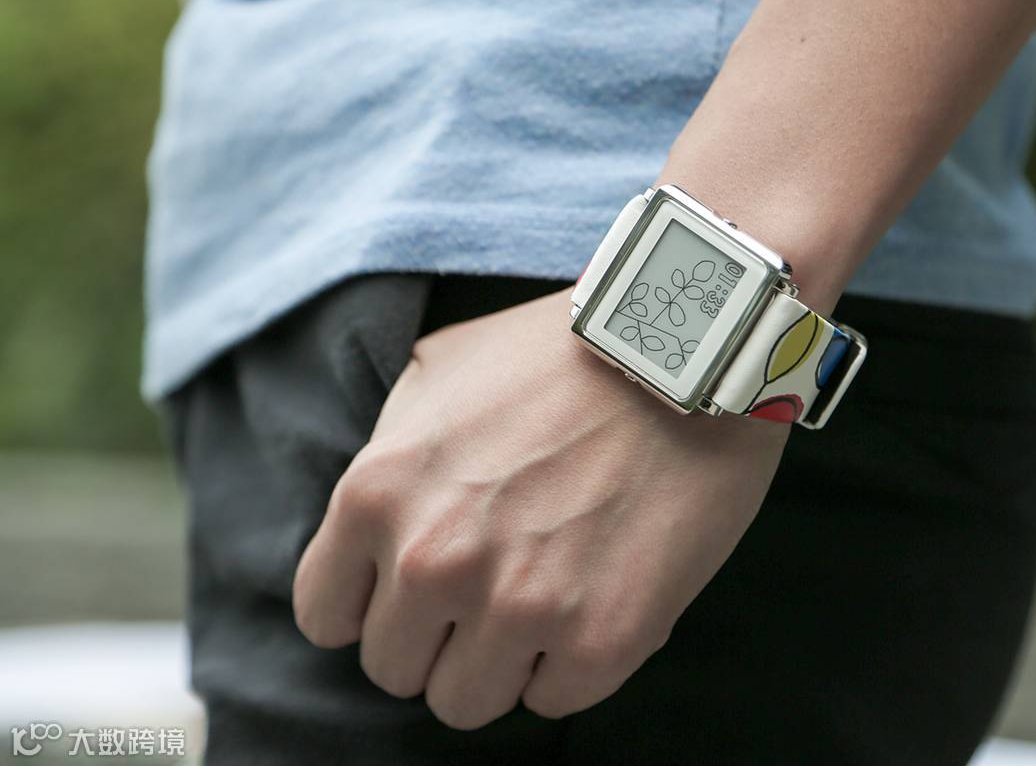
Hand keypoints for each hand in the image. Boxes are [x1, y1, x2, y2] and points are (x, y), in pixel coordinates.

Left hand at [292, 287, 789, 727]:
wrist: (688, 352)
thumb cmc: (563, 352)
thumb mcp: (441, 370)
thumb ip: (390, 451)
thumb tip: (377, 523)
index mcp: (375, 494)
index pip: (327, 617)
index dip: (376, 603)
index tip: (421, 586)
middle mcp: (432, 561)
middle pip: (395, 669)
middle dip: (439, 633)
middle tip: (497, 582)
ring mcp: (516, 607)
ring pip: (465, 702)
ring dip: (501, 660)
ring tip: (549, 595)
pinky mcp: (600, 640)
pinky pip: (554, 701)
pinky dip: (573, 662)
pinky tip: (599, 597)